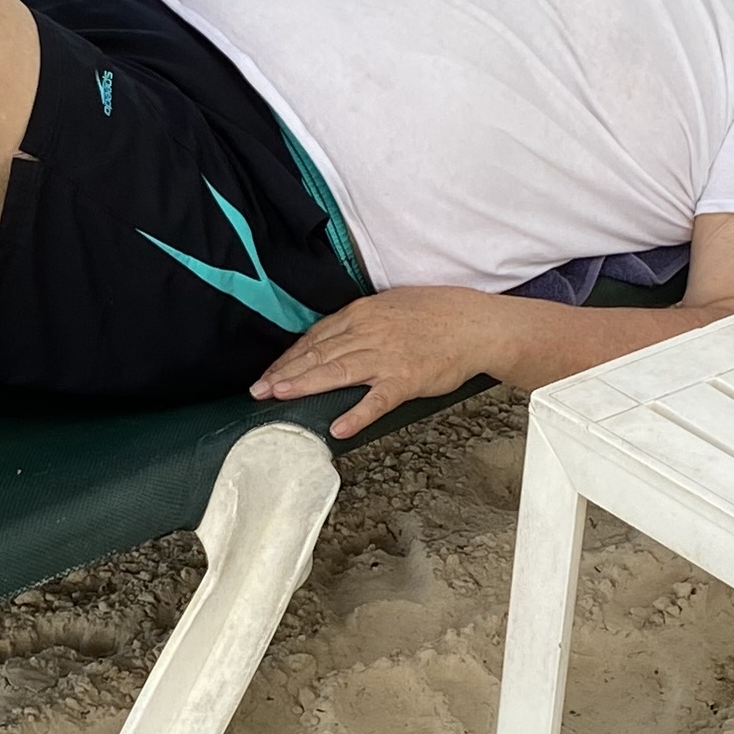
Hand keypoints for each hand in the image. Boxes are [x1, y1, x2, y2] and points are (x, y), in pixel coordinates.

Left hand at [252, 287, 503, 437]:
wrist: (475, 324)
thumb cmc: (436, 314)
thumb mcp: (390, 306)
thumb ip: (360, 322)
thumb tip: (331, 340)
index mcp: (362, 314)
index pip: (315, 337)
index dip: (289, 357)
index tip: (270, 372)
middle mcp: (368, 332)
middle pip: (318, 354)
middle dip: (285, 372)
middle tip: (259, 390)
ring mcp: (387, 357)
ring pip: (337, 371)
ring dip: (306, 385)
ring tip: (280, 397)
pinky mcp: (406, 380)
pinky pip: (377, 400)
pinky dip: (356, 414)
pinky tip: (338, 428)